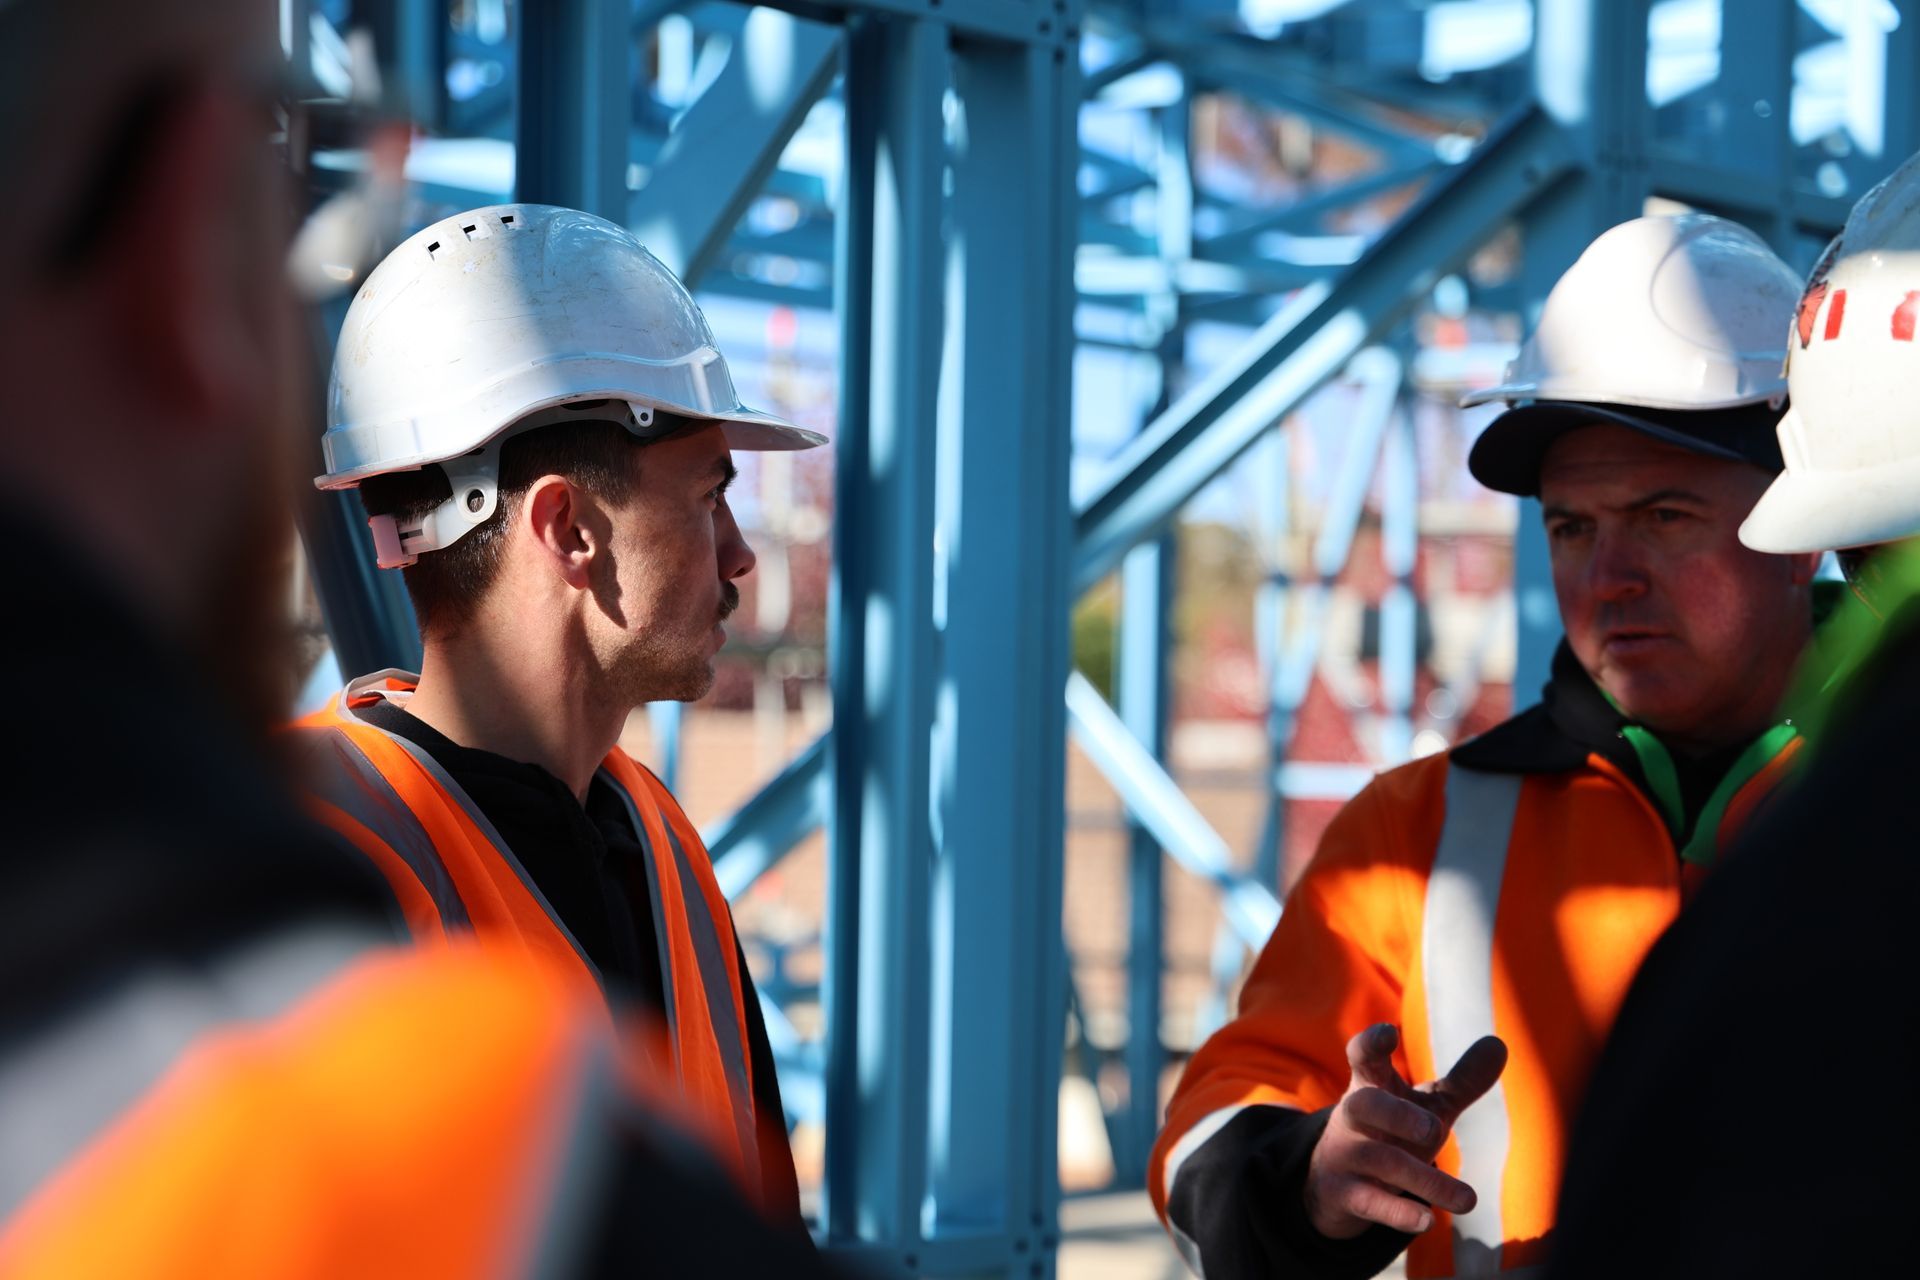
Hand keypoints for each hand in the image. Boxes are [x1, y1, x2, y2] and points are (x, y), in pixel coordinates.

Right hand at [1302, 1023, 1507, 1239]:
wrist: (1334, 1182)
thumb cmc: (1389, 1131)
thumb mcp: (1424, 1106)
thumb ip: (1461, 1080)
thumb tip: (1500, 1044)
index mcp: (1370, 1087)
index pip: (1364, 1058)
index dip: (1372, 1044)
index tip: (1388, 1033)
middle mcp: (1353, 1117)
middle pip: (1365, 1105)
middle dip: (1397, 1115)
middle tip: (1435, 1130)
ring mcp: (1346, 1156)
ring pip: (1379, 1161)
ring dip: (1425, 1180)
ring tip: (1468, 1200)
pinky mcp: (1345, 1194)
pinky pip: (1369, 1202)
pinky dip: (1398, 1213)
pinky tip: (1427, 1222)